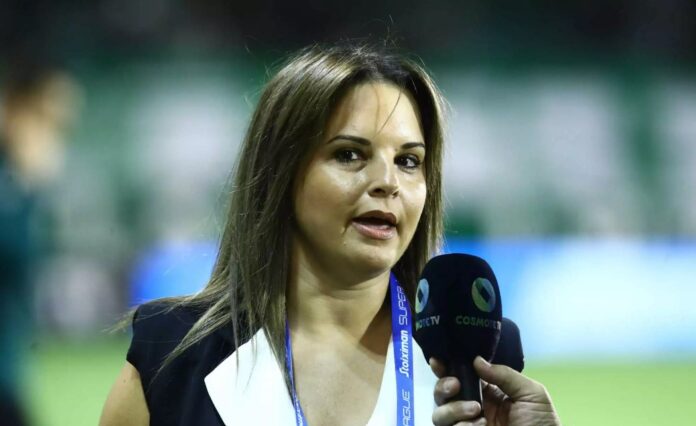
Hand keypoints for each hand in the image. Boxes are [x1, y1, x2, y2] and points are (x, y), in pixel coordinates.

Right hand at [430, 356, 560, 425]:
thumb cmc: (542, 423)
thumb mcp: (531, 393)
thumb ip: (504, 375)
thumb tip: (476, 361)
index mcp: (488, 392)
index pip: (461, 376)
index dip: (446, 367)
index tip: (438, 362)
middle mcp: (473, 407)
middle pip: (442, 393)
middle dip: (443, 386)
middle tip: (455, 386)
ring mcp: (468, 425)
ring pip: (440, 414)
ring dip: (453, 409)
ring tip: (476, 411)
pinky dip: (462, 425)